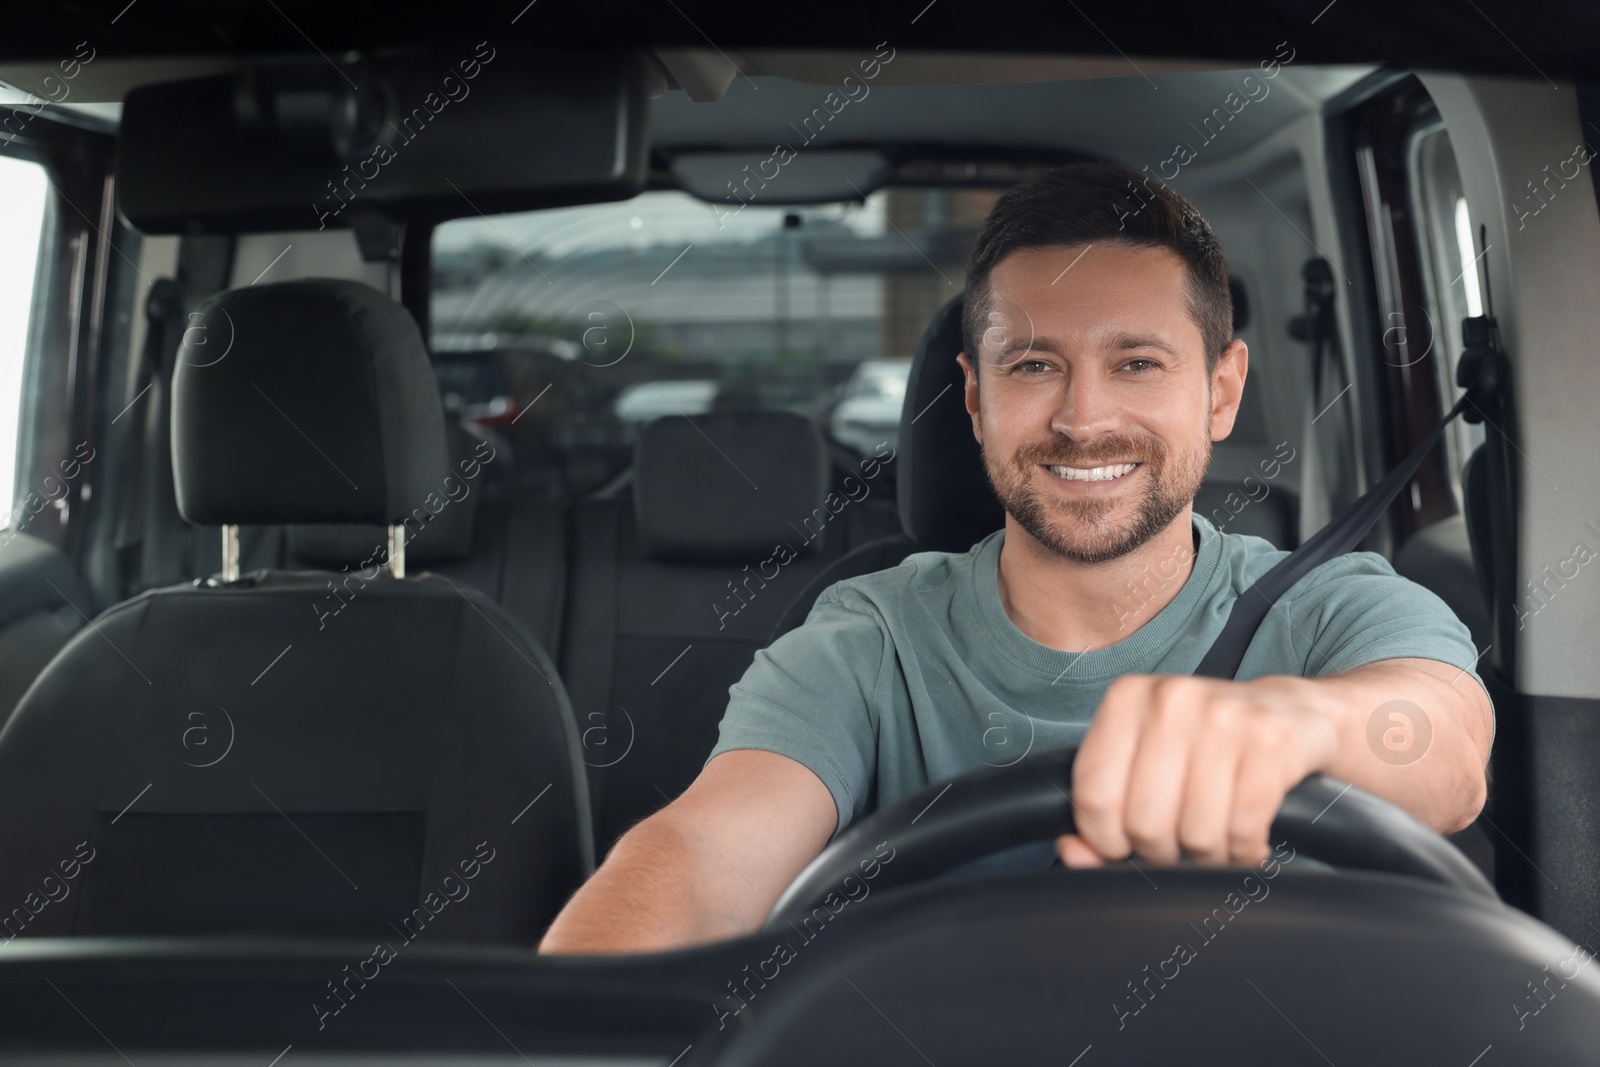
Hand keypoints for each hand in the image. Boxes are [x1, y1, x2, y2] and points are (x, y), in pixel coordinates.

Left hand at [1056, 673, 1339, 867]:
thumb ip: (1100, 809)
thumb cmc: (1205, 744)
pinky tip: (1247, 839)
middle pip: (1144, 823)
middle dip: (1161, 852)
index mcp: (1126, 698)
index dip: (1106, 841)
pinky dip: (1244, 852)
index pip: (1094, 796)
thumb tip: (1070, 853)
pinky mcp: (1271, 742)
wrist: (1293, 712)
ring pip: (1195, 834)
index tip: (1124, 847)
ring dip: (1206, 856)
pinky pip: (1243, 831)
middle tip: (1178, 844)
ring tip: (1215, 838)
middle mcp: (1171, 699)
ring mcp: (1223, 716)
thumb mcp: (1146, 759)